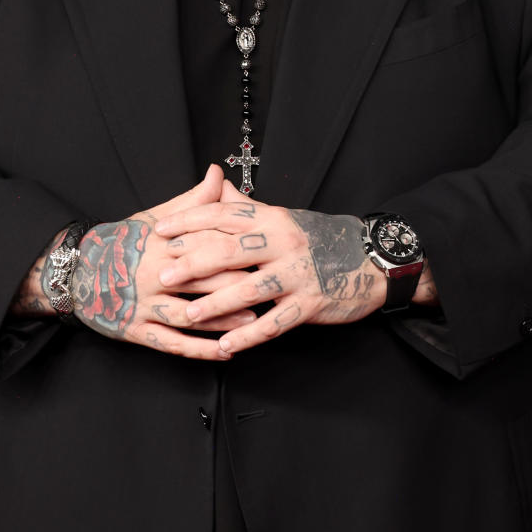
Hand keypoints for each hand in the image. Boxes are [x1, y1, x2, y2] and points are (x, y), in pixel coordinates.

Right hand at [63, 165, 259, 359]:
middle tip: (268, 288)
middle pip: (200, 280)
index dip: (234, 247)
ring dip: (222, 320)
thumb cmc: (122, 243)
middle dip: (236, 285)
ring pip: (189, 315)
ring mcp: (144, 305)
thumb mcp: (155, 218)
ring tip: (254, 322)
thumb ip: (192, 201)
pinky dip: (200, 350)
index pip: (203, 244)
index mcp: (160, 244)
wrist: (76, 272)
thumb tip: (219, 173)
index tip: (264, 250)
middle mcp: (152, 274)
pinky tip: (225, 352)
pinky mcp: (137, 330)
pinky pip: (172, 343)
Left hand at [153, 179, 387, 356]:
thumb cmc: (320, 237)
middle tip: (163, 275)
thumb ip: (247, 207)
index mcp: (273, 218)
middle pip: (231, 250)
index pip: (223, 215)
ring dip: (216, 304)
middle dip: (193, 263)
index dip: (189, 221)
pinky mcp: (311, 303)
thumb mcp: (283, 216)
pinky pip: (275, 323)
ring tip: (189, 316)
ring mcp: (298, 273)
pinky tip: (226, 345)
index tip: (159, 230)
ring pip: (250, 289)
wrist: (372, 259)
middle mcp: (283, 242)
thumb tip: (215, 185)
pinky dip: (249, 334)